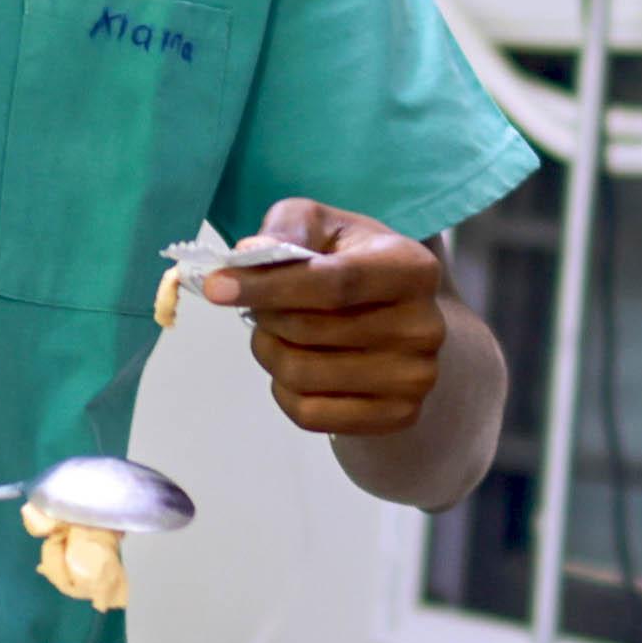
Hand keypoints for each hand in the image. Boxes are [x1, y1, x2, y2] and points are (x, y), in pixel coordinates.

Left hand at [213, 198, 447, 438]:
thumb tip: (251, 255)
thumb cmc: (351, 261)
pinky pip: (310, 413)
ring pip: (304, 375)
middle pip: (310, 330)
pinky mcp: (399, 416)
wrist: (398, 317)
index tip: (217, 287)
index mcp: (412, 269)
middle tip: (262, 307)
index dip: (270, 286)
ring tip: (276, 335)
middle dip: (266, 316)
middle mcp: (424, 326)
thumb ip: (287, 227)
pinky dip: (284, 391)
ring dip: (270, 353)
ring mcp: (415, 377)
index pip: (333, 283)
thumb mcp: (322, 226)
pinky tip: (295, 368)